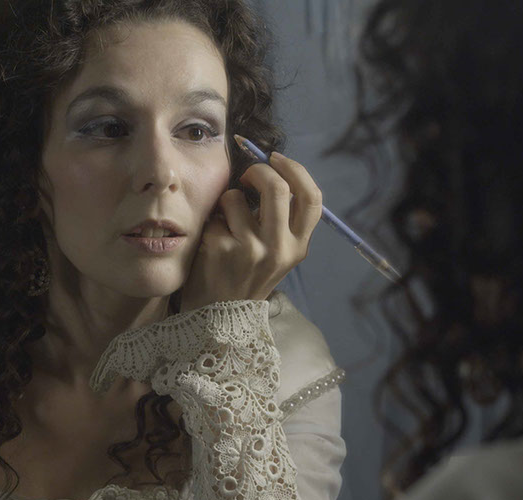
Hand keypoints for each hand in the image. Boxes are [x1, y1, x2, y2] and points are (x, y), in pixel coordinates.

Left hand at [181, 152, 321, 310]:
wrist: (220, 318)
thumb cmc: (247, 276)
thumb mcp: (278, 254)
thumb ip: (281, 219)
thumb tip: (272, 169)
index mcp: (298, 247)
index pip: (312, 198)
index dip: (295, 170)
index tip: (277, 159)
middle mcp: (279, 249)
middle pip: (277, 187)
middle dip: (258, 171)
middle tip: (247, 176)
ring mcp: (250, 251)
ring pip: (236, 197)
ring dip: (227, 201)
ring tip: (225, 220)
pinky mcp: (221, 251)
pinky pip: (214, 215)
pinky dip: (211, 221)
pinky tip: (211, 242)